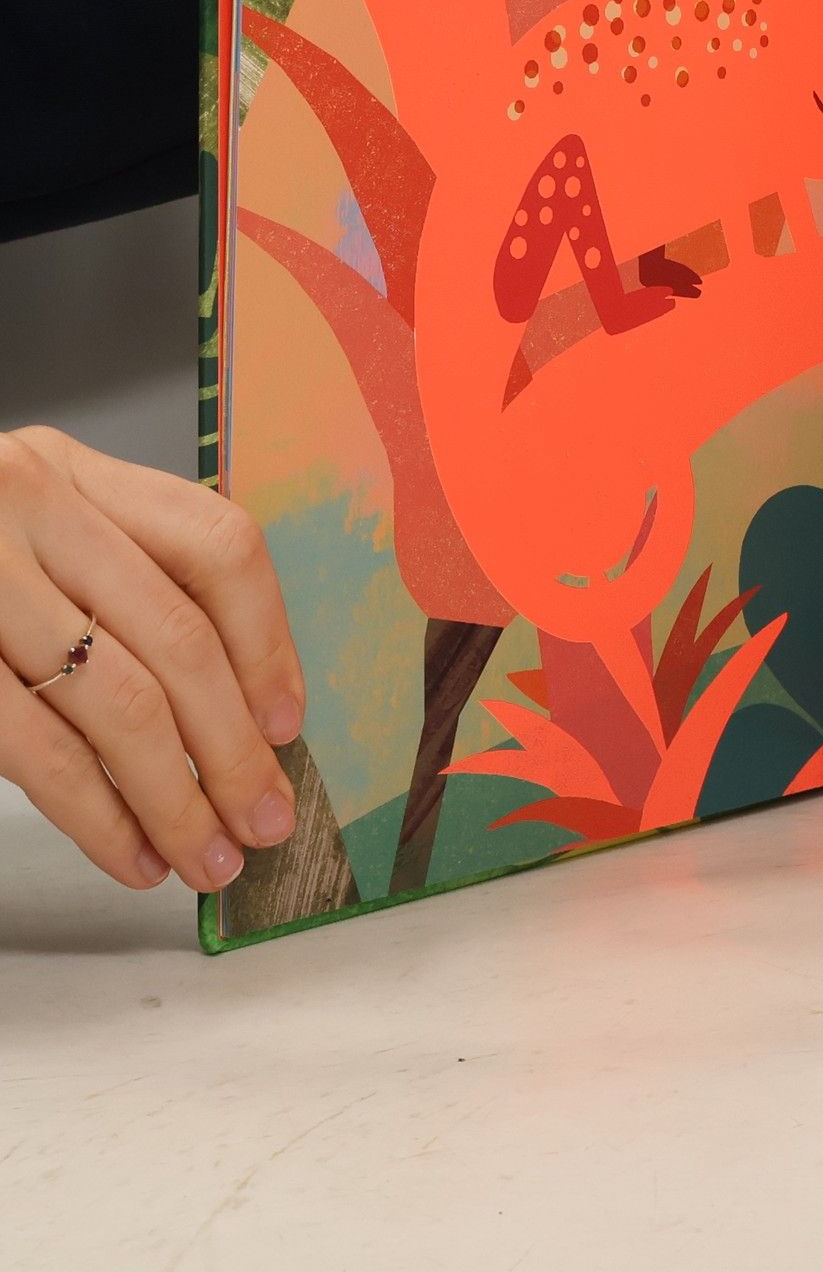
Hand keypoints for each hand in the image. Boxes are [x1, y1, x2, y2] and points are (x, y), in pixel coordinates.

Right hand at [0, 427, 302, 891]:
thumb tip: (246, 710)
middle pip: (178, 638)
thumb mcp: (38, 528)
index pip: (218, 547)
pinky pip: (35, 749)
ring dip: (174, 799)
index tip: (287, 723)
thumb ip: (127, 581)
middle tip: (266, 819)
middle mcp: (29, 508)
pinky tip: (133, 854)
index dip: (268, 642)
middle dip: (234, 747)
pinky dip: (97, 814)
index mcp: (75, 472)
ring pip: (116, 703)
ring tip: (207, 857)